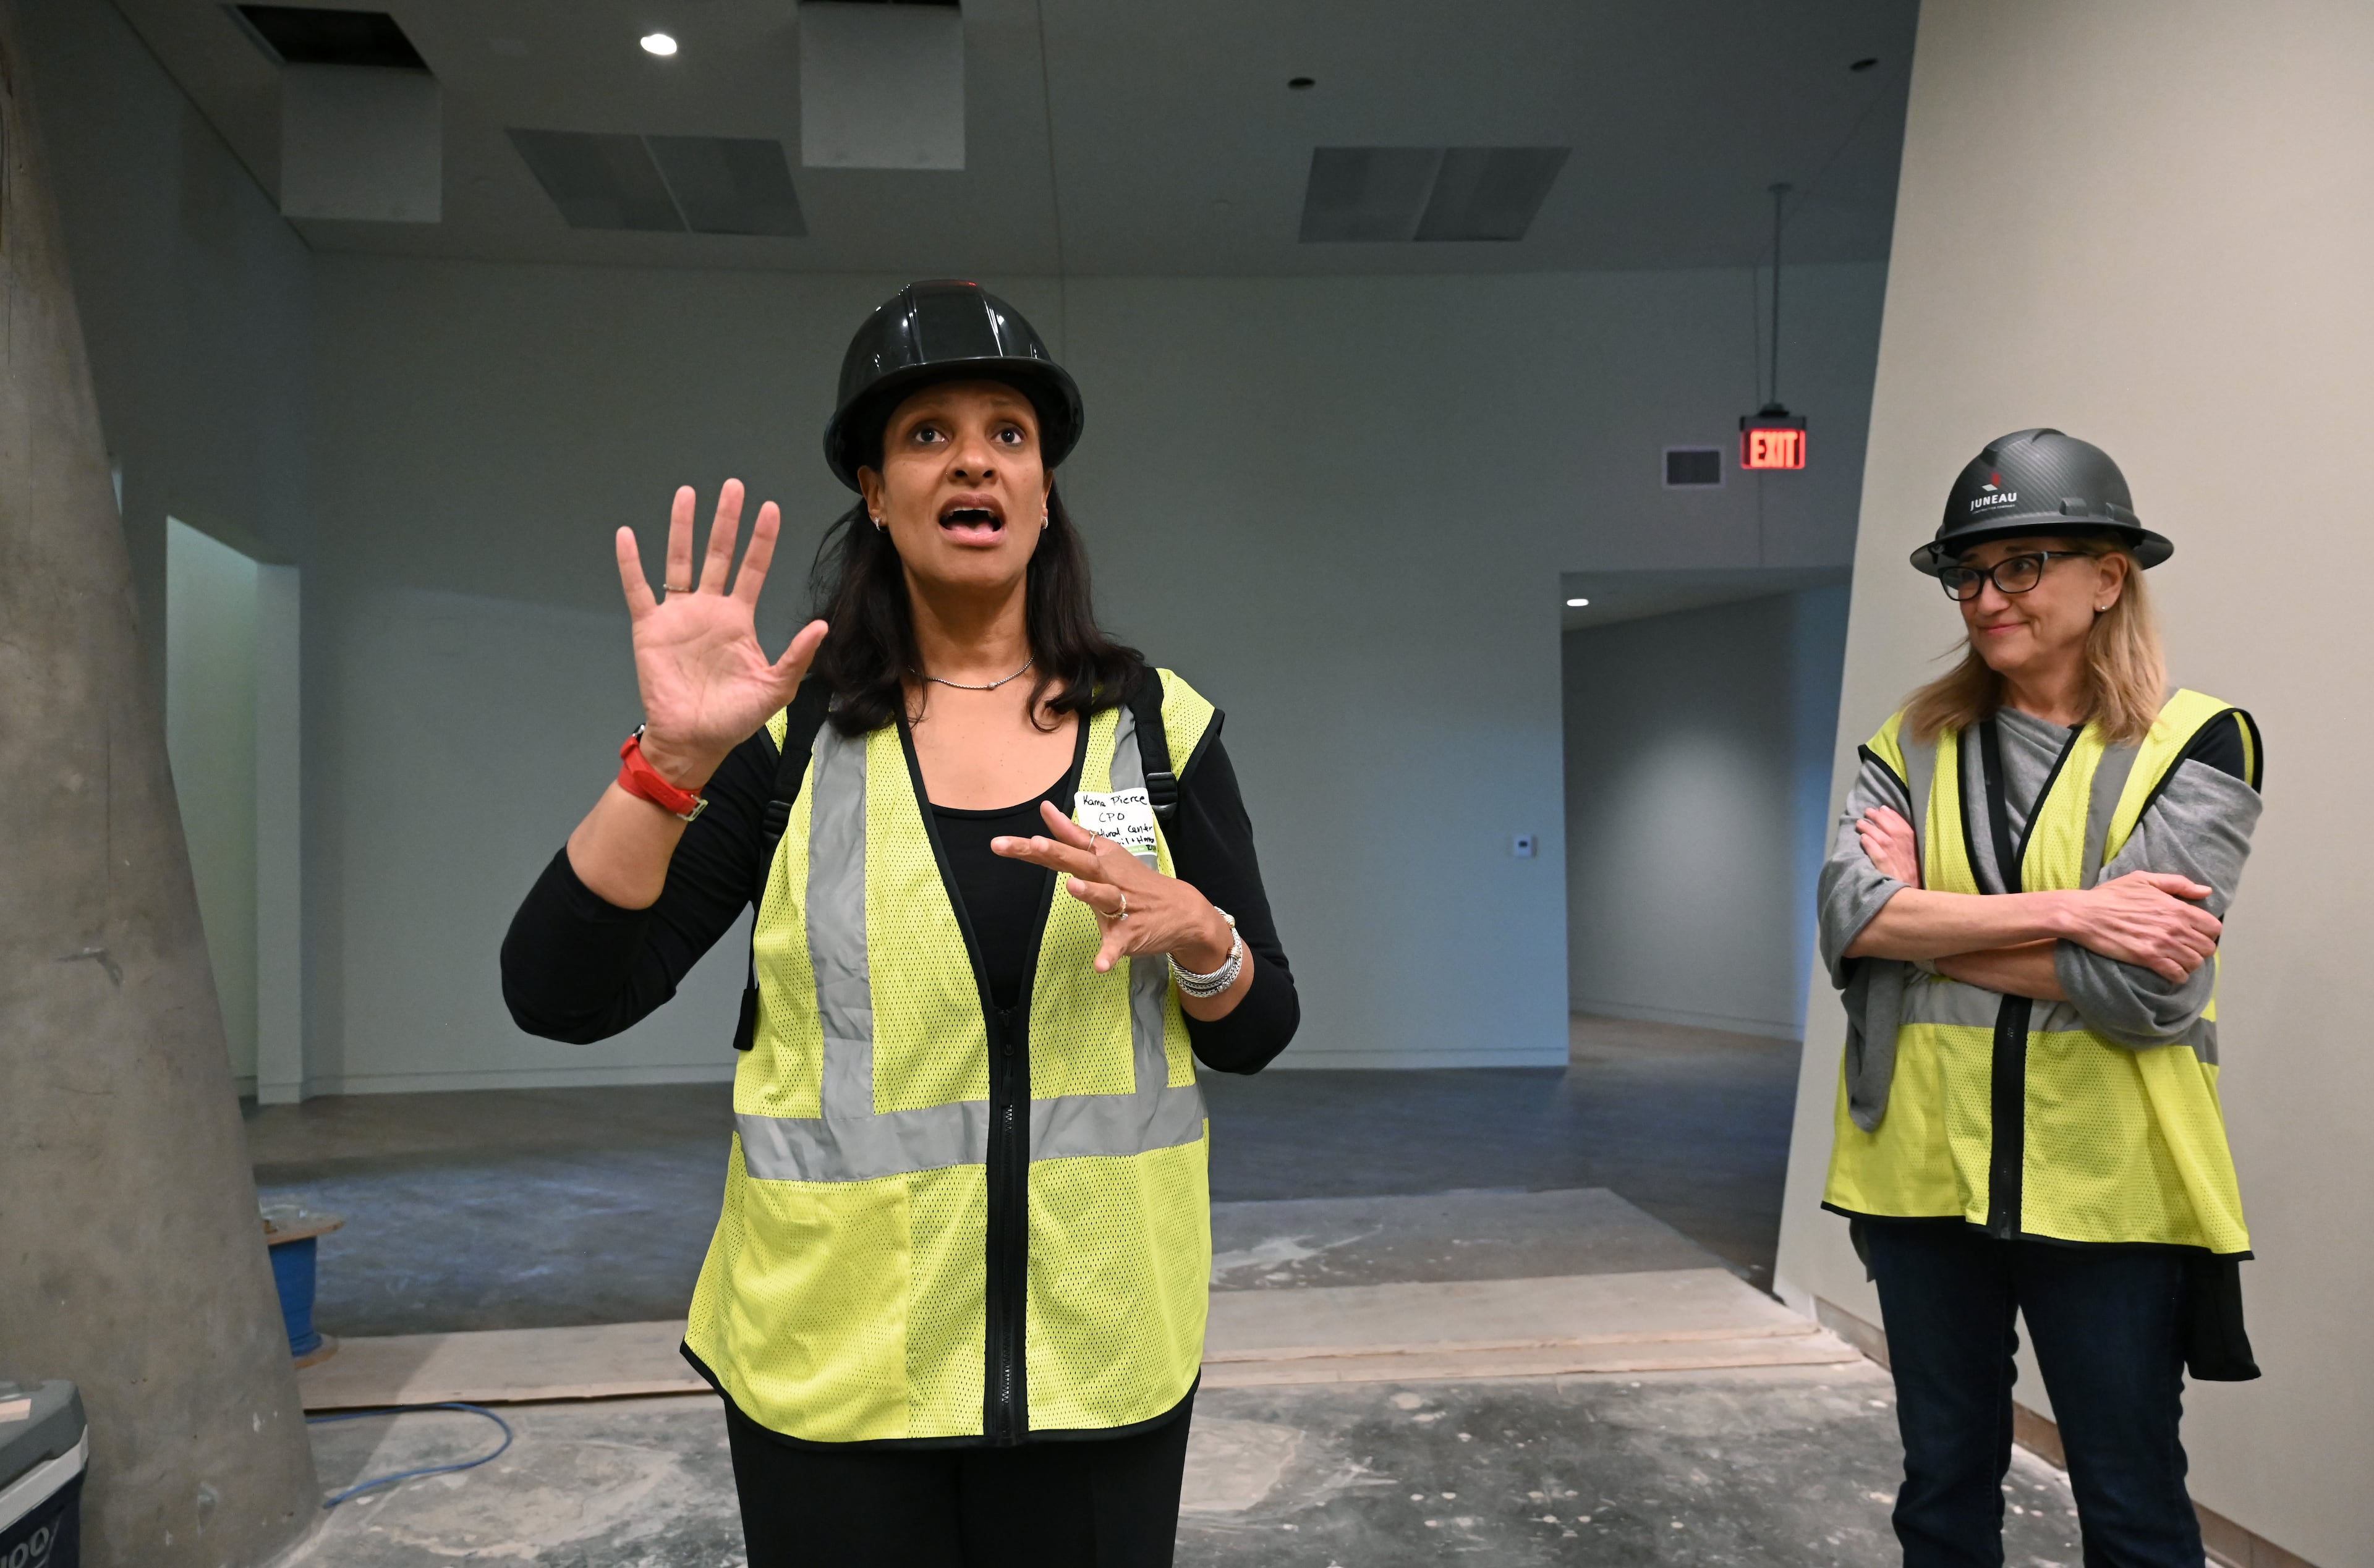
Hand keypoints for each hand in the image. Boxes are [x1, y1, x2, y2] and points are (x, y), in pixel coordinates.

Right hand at [616, 480, 826, 785]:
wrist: (694, 740)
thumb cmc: (734, 719)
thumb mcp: (775, 688)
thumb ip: (797, 656)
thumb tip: (821, 625)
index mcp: (739, 619)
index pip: (753, 568)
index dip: (762, 540)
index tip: (770, 508)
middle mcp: (709, 609)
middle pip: (718, 554)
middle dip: (726, 521)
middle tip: (733, 486)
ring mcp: (679, 615)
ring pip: (680, 561)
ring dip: (682, 528)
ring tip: (687, 494)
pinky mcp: (651, 628)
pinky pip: (638, 589)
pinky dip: (631, 564)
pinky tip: (627, 535)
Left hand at [992, 801, 1231, 974]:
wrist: (1182, 910)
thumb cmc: (1135, 881)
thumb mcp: (1105, 854)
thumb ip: (1072, 834)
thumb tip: (1046, 809)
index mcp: (1100, 859)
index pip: (1063, 849)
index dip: (1033, 847)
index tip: (1003, 843)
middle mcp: (1109, 877)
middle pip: (1081, 863)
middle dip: (1058, 853)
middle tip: (1035, 844)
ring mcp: (1123, 905)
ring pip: (1105, 897)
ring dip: (1090, 892)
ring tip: (1072, 887)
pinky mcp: (1132, 933)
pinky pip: (1118, 945)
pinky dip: (1109, 955)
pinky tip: (1099, 965)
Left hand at [1857, 805, 1921, 886]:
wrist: (1918, 908)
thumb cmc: (1912, 886)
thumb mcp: (1914, 867)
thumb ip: (1907, 852)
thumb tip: (1892, 833)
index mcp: (1916, 854)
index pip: (1906, 830)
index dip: (1895, 818)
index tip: (1884, 808)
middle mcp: (1910, 858)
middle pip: (1895, 833)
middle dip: (1881, 819)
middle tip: (1868, 812)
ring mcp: (1900, 868)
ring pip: (1886, 843)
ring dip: (1873, 830)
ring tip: (1861, 823)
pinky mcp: (1891, 877)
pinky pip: (1881, 859)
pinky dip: (1872, 848)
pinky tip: (1863, 840)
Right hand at [2059, 871, 2221, 982]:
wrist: (2084, 914)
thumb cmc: (2112, 895)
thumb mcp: (2144, 879)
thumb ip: (2178, 884)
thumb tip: (2206, 892)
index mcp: (2177, 907)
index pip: (2213, 927)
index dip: (2208, 932)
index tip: (2196, 933)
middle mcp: (2175, 927)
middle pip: (2208, 947)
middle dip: (2201, 949)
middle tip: (2188, 948)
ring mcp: (2162, 944)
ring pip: (2195, 962)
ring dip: (2190, 963)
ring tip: (2179, 960)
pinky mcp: (2148, 958)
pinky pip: (2177, 974)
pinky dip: (2178, 976)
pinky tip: (2171, 972)